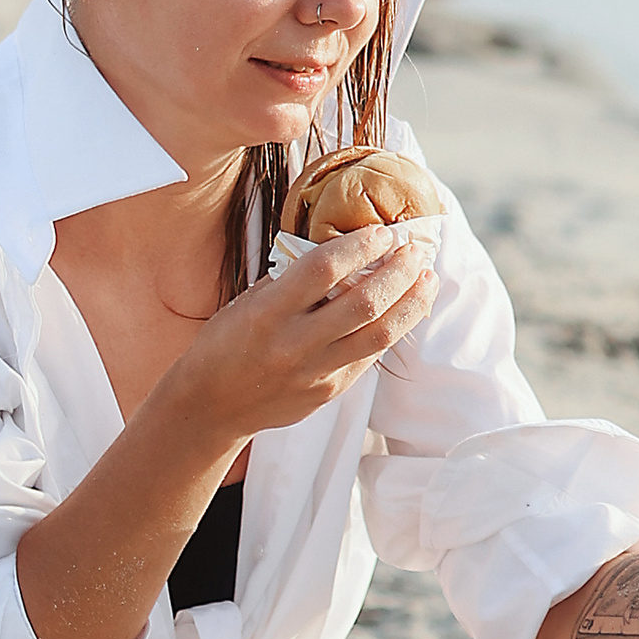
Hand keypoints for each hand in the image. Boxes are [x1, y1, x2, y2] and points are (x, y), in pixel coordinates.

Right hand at [172, 227, 435, 444]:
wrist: (212, 406)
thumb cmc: (226, 344)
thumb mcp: (247, 303)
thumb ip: (291, 281)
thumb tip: (341, 253)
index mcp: (268, 314)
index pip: (323, 269)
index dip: (359, 246)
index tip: (383, 232)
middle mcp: (294, 344)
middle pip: (364, 302)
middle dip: (398, 272)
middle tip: (415, 250)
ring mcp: (316, 372)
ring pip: (380, 335)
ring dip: (411, 303)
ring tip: (426, 279)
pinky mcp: (330, 392)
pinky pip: (370, 357)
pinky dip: (392, 329)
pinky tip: (405, 310)